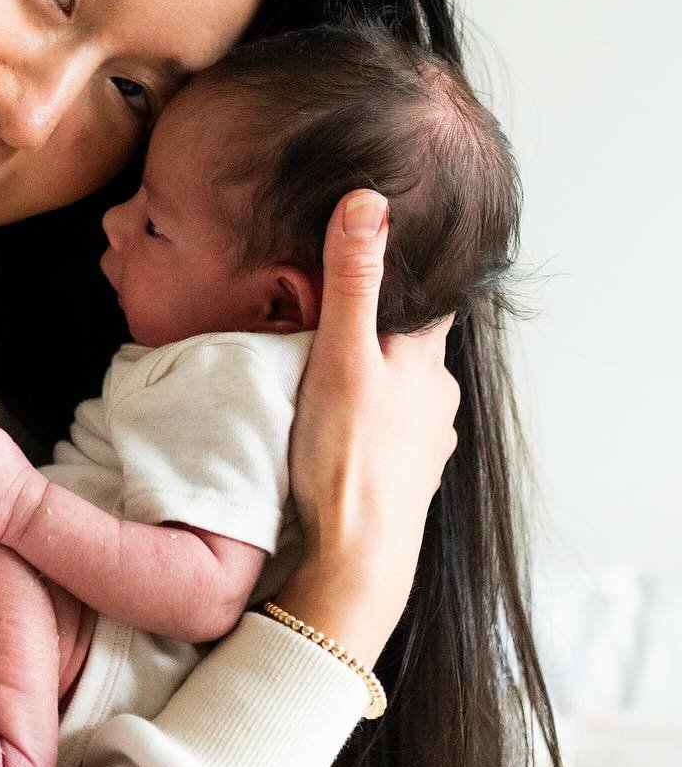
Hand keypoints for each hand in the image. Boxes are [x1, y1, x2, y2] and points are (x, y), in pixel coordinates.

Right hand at [281, 191, 460, 668]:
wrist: (357, 565)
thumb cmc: (346, 462)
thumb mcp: (340, 358)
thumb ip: (353, 282)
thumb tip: (369, 201)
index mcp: (425, 361)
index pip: (426, 296)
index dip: (401, 272)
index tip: (375, 252)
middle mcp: (438, 399)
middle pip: (412, 345)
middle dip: (380, 329)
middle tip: (331, 313)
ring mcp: (427, 444)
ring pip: (403, 392)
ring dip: (375, 379)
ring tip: (330, 371)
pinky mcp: (407, 481)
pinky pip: (391, 435)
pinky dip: (371, 424)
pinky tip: (341, 430)